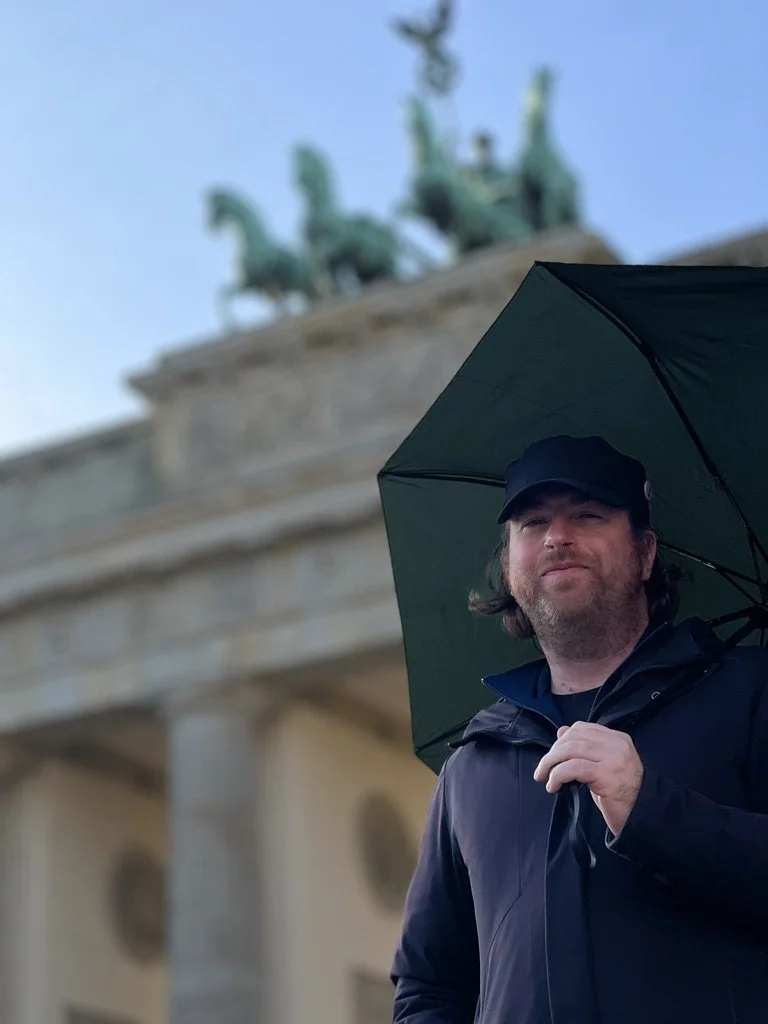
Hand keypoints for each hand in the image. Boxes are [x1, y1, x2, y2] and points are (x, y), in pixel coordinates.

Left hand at [533, 721, 643, 835]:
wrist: (641, 817)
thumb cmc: (620, 795)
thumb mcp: (602, 766)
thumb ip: (585, 748)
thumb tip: (561, 731)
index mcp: (618, 739)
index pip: (583, 728)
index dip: (562, 740)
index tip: (552, 755)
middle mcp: (617, 744)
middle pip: (574, 738)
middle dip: (553, 752)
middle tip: (542, 770)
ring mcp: (614, 758)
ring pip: (571, 750)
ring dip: (551, 763)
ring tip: (544, 777)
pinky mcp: (607, 774)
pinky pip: (574, 768)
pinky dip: (558, 775)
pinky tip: (553, 785)